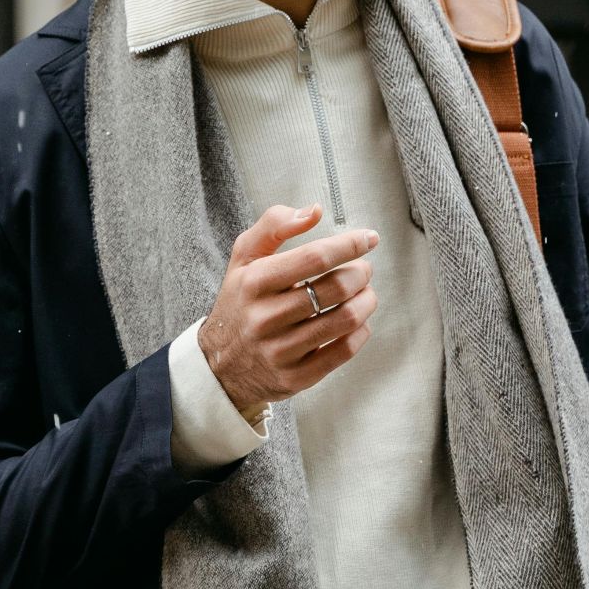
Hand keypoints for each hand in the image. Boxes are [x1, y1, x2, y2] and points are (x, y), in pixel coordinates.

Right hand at [196, 204, 379, 415]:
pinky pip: (344, 351)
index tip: (369, 239)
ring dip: (367, 300)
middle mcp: (265, 317)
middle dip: (361, 273)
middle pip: (336, 288)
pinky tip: (357, 321)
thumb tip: (315, 211)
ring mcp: (280, 350)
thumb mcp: (244, 257)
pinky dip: (361, 330)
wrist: (219, 364)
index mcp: (254, 282)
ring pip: (345, 319)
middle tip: (363, 269)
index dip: (349, 245)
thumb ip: (274, 225)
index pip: (314, 258)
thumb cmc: (240, 301)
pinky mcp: (296, 377)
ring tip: (364, 292)